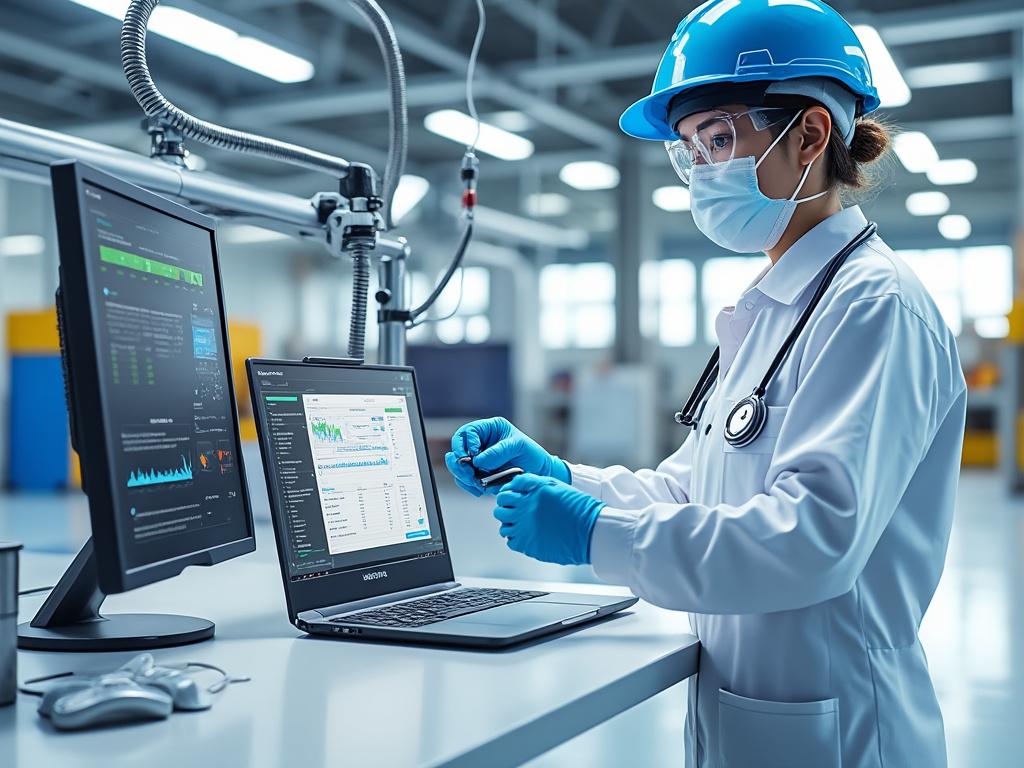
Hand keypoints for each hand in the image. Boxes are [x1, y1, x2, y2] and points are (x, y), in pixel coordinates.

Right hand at [445, 417, 568, 496]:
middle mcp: (480, 444)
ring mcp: (478, 460)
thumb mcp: (518, 446)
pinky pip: (465, 480)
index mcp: (488, 429)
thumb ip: (499, 451)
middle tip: (468, 471)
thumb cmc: (531, 454)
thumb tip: (478, 460)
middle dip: (459, 461)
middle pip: (457, 449)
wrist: (538, 473)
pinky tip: (479, 489)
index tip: (474, 454)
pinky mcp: (478, 475)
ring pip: (458, 466)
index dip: (467, 443)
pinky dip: (468, 485)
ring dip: (462, 475)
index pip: (467, 432)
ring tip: (475, 481)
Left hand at [492, 473, 603, 565]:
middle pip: (502, 506)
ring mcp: (525, 526)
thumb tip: (518, 487)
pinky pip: (511, 541)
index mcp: (534, 490)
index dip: (508, 493)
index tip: (510, 496)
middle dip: (506, 507)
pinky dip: (515, 538)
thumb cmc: (580, 510)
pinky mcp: (528, 544)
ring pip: (503, 524)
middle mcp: (526, 507)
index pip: (508, 488)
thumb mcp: (558, 487)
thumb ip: (535, 485)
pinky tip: (525, 536)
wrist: (591, 532)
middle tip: (514, 511)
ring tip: (520, 525)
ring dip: (509, 523)